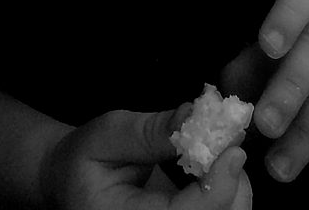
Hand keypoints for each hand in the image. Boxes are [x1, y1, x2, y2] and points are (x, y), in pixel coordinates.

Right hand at [40, 104, 251, 208]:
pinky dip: (229, 192)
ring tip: (222, 151)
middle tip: (230, 144)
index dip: (216, 188)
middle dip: (233, 186)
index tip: (233, 149)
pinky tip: (217, 168)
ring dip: (235, 188)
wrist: (72, 184)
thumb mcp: (106, 135)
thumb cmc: (84, 159)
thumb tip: (192, 116)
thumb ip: (148, 131)